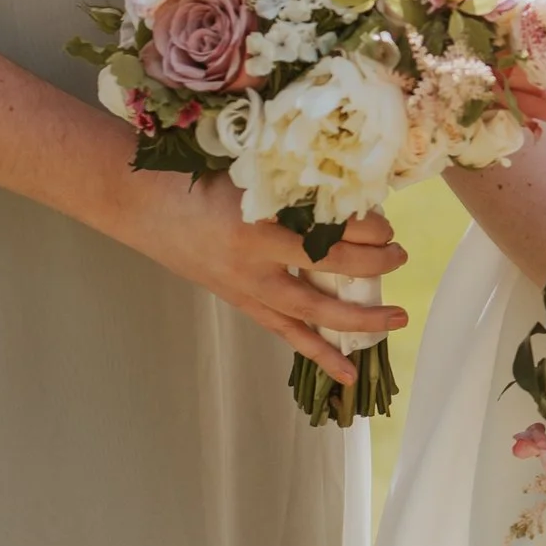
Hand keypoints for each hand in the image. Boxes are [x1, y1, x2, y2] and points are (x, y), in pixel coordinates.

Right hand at [111, 169, 409, 392]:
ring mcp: (248, 288)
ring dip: (359, 319)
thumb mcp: (250, 170)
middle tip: (401, 255)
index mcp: (260, 220)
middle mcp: (256, 261)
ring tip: (397, 320)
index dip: (366, 227)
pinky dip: (320, 353)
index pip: (329, 229)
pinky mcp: (242, 303)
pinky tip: (348, 375)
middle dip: (373, 265)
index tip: (385, 221)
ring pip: (314, 314)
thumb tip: (351, 193)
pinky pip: (288, 334)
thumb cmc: (196, 176)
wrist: (143, 203)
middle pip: (330, 270)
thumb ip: (294, 184)